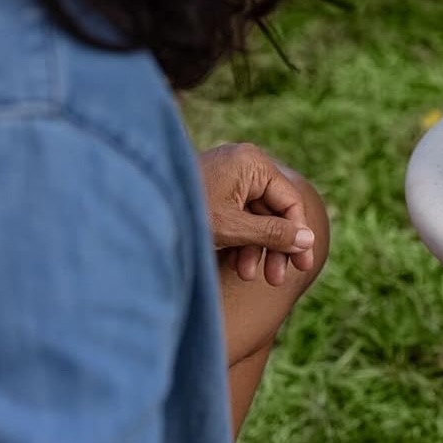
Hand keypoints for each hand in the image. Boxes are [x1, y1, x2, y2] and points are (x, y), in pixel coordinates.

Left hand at [198, 143, 315, 286]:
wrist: (134, 209)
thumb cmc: (185, 213)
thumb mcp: (233, 229)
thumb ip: (273, 234)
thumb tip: (308, 240)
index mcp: (252, 162)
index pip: (289, 201)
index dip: (298, 236)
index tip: (302, 266)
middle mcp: (242, 164)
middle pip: (273, 210)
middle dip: (274, 247)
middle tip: (277, 279)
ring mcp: (227, 177)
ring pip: (255, 217)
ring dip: (255, 249)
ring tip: (247, 276)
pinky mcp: (213, 192)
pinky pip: (237, 217)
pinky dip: (239, 241)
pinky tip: (236, 266)